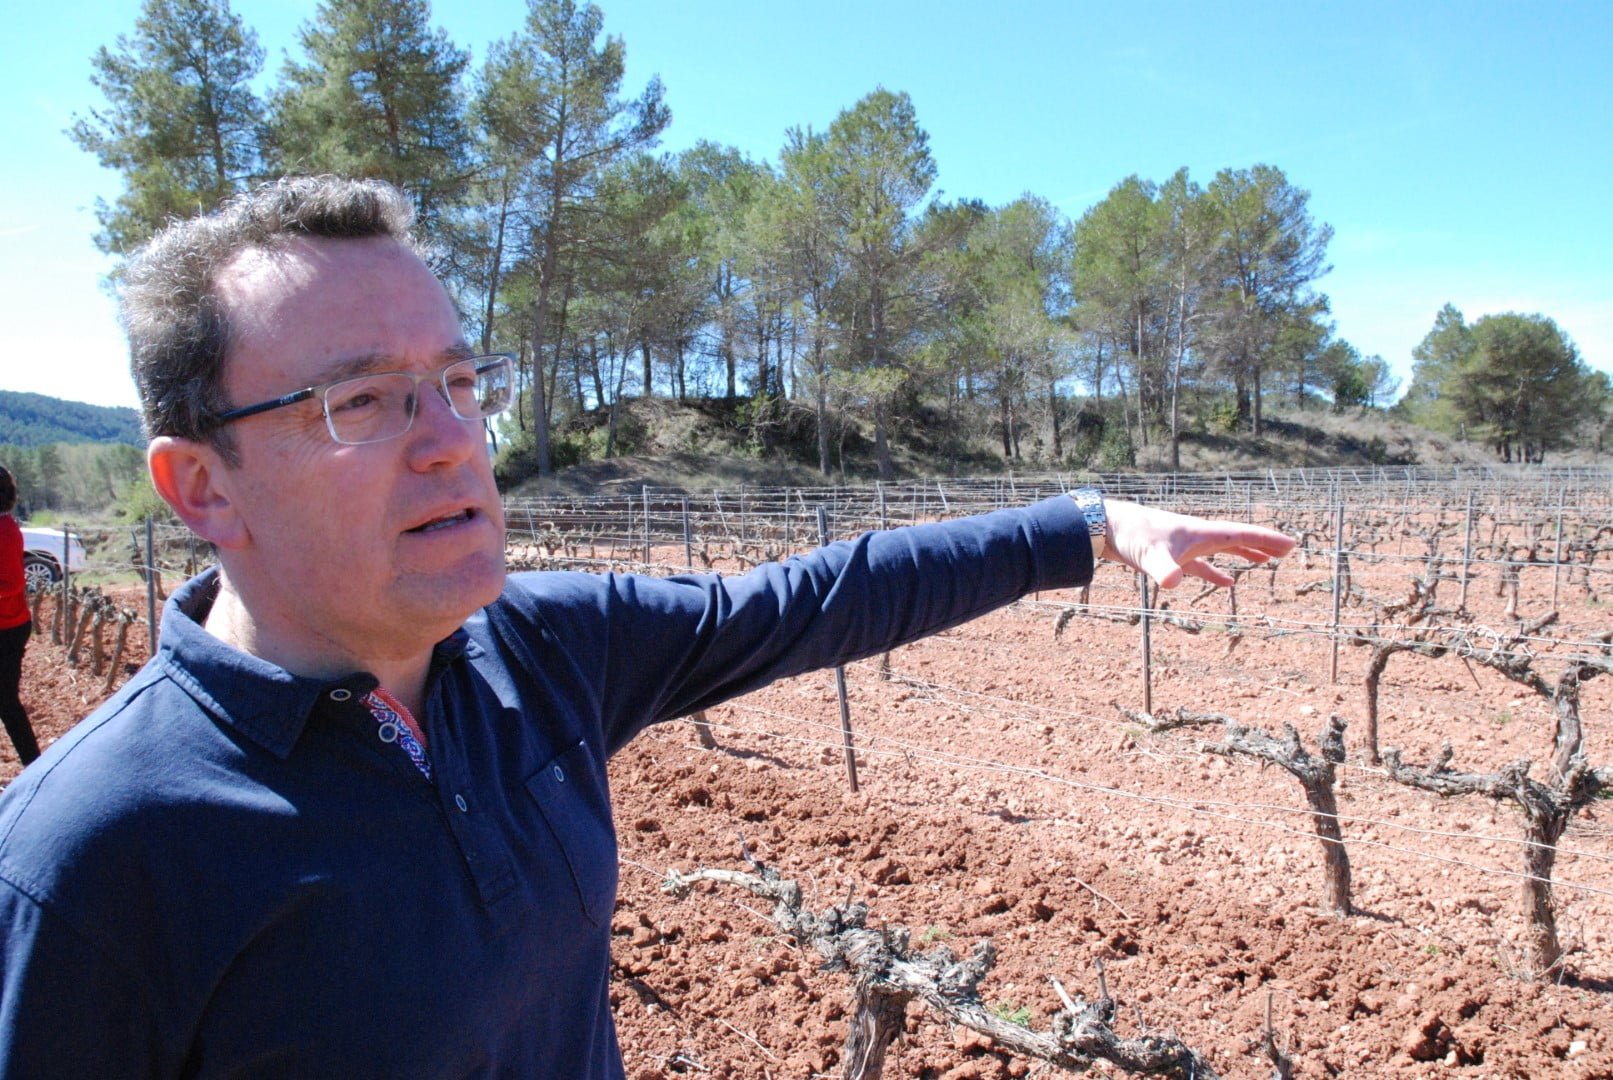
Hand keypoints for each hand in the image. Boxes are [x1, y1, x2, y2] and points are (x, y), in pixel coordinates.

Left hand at [1101, 499, 1295, 588]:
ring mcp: (1185, 546)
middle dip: (1263, 544)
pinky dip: (1215, 573)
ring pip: (1222, 550)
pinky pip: (1201, 566)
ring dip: (1244, 554)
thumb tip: (1174, 582)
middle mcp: (1197, 536)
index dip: (1268, 540)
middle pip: (1237, 539)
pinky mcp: (1172, 556)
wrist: (1106, 527)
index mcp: (1202, 532)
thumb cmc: (1131, 536)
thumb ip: (1165, 569)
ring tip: (1265, 562)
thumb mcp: (1151, 555)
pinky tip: (1227, 582)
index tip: (1291, 544)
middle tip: (1287, 550)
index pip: (1242, 534)